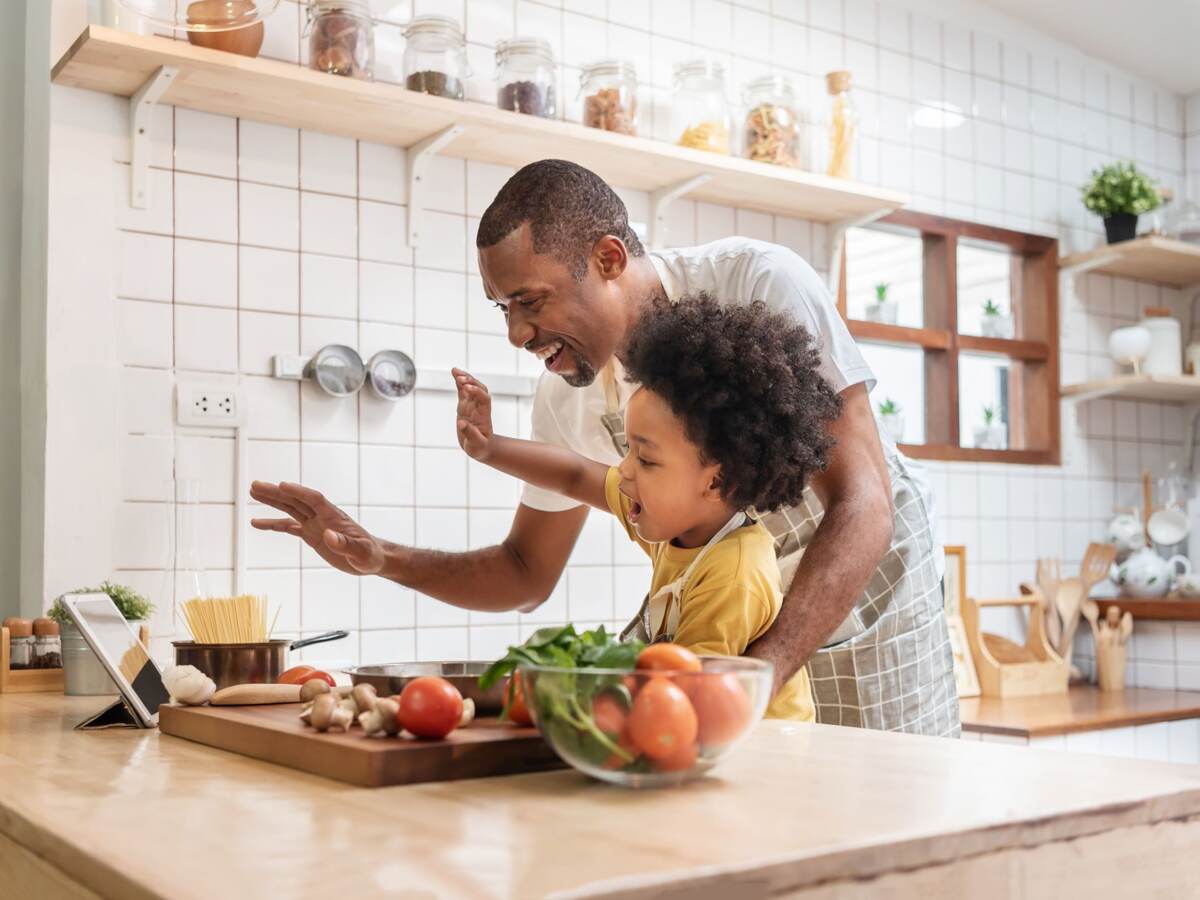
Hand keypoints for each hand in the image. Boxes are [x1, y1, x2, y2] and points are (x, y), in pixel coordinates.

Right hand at [249, 481, 385, 575]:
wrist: (371, 559)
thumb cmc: (369, 556)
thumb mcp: (361, 553)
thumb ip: (345, 544)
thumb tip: (328, 535)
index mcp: (334, 517)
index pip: (315, 499)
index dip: (299, 492)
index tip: (282, 485)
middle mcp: (322, 517)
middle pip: (296, 500)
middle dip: (277, 493)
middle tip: (255, 485)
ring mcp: (315, 524)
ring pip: (290, 509)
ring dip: (272, 501)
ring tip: (253, 492)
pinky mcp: (311, 535)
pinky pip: (288, 527)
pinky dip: (273, 524)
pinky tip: (256, 523)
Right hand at [453, 367, 494, 461]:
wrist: (481, 448)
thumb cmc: (479, 448)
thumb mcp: (475, 445)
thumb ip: (470, 434)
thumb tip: (461, 424)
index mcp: (483, 416)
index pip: (484, 399)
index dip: (477, 392)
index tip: (467, 388)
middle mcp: (479, 408)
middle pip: (479, 389)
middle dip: (471, 382)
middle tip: (460, 377)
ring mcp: (472, 405)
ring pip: (470, 387)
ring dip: (464, 378)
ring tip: (454, 370)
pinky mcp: (464, 406)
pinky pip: (462, 391)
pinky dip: (459, 382)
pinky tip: (454, 374)